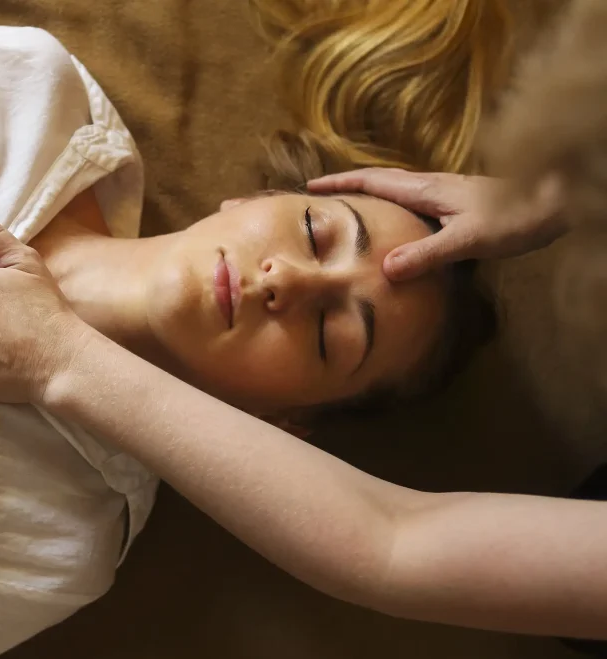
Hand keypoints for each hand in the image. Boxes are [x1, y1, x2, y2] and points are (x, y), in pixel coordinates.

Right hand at [307, 169, 564, 280]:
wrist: (556, 203)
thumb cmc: (516, 218)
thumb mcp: (468, 240)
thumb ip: (427, 254)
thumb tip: (386, 269)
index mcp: (425, 190)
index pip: (372, 181)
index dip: (340, 183)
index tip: (310, 186)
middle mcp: (431, 187)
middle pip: (380, 181)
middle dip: (347, 187)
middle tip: (319, 196)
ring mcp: (445, 195)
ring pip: (396, 191)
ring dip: (369, 195)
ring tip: (347, 210)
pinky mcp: (457, 205)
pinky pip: (412, 202)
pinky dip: (391, 208)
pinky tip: (396, 226)